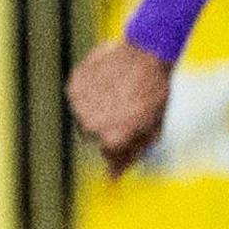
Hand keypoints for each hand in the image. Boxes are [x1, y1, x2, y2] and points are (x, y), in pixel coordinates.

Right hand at [68, 38, 174, 174]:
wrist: (147, 52)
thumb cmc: (155, 93)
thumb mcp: (153, 127)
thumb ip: (133, 153)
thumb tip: (114, 177)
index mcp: (113, 138)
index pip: (109, 154)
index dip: (122, 140)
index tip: (129, 127)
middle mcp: (92, 125)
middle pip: (93, 136)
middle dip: (107, 125)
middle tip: (126, 105)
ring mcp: (80, 106)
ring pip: (84, 116)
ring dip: (98, 108)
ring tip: (120, 90)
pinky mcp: (74, 87)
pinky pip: (79, 98)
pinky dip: (91, 92)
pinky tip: (109, 80)